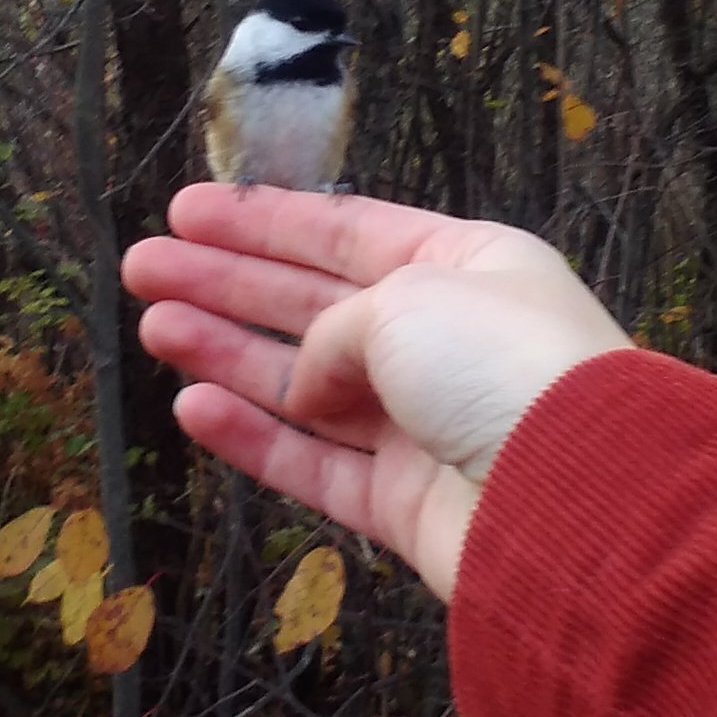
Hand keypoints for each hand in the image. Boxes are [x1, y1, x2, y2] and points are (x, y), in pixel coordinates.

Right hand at [122, 186, 631, 603]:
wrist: (574, 497)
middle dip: (227, 282)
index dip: (265, 221)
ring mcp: (425, 427)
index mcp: (467, 266)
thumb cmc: (502, 364)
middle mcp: (447, 342)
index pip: (349, 233)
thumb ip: (333, 328)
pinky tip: (192, 408)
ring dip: (225, 354)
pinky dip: (252, 436)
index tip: (187, 211)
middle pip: (314, 304)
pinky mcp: (405, 506)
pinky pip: (314, 463)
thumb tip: (306, 383)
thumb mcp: (406, 298)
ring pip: (304, 385)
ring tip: (150, 327)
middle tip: (142, 266)